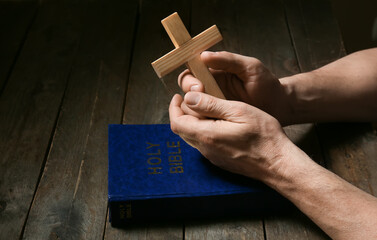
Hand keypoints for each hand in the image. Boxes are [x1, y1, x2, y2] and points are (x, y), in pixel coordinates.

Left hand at [169, 91, 291, 180]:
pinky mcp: (220, 160)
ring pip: (192, 136)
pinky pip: (203, 143)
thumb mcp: (238, 111)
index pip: (177, 122)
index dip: (174, 107)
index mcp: (207, 135)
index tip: (178, 95)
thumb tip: (188, 98)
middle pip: (182, 129)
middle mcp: (205, 148)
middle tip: (193, 98)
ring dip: (193, 121)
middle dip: (183, 112)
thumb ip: (211, 104)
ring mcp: (212, 156)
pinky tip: (217, 122)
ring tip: (205, 107)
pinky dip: (203, 130)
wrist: (278, 163)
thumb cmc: (263, 136)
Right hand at [179, 51, 292, 124]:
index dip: (190, 79)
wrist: (279, 107)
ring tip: (204, 113)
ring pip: (192, 107)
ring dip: (193, 109)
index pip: (192, 72)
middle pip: (187, 90)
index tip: (198, 85)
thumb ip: (229, 59)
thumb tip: (204, 55)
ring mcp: (214, 105)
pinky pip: (203, 120)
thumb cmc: (266, 84)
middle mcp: (211, 88)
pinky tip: (208, 123)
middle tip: (200, 98)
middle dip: (190, 94)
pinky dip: (201, 122)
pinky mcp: (218, 119)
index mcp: (215, 72)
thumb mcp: (250, 67)